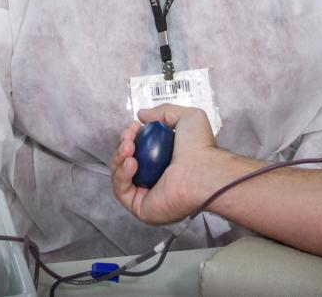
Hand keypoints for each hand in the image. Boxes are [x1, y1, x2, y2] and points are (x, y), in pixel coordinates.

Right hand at [111, 104, 218, 224]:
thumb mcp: (187, 117)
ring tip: (128, 147)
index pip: (139, 151)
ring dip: (119, 158)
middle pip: (126, 163)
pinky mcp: (141, 208)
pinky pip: (122, 192)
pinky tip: (131, 162)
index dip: (132, 137)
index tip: (134, 127)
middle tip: (129, 137)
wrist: (202, 169)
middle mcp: (156, 180)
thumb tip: (141, 115)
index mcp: (166, 163)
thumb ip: (164, 112)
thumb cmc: (200, 146)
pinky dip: (121, 175)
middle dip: (123, 146)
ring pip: (121, 177)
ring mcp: (148, 195)